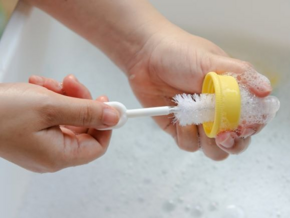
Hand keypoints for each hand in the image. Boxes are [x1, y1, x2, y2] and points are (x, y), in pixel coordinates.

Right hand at [0, 75, 118, 171]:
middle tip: (72, 83)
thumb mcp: (50, 107)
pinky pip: (54, 114)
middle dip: (80, 101)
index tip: (107, 103)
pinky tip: (38, 87)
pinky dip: (51, 98)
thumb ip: (86, 112)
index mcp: (59, 155)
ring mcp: (42, 143)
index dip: (106, 123)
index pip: (98, 144)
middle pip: (84, 126)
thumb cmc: (0, 112)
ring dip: (63, 96)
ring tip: (47, 84)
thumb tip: (113, 117)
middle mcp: (52, 153)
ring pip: (69, 117)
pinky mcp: (34, 131)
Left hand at [126, 26, 271, 159]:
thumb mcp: (212, 60)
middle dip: (232, 143)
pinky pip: (188, 145)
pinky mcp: (179, 128)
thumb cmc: (180, 52)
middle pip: (234, 142)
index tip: (242, 127)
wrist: (146, 56)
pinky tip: (179, 116)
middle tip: (223, 134)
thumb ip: (241, 75)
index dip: (250, 128)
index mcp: (231, 95)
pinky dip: (185, 135)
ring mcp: (198, 122)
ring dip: (207, 140)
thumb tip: (266, 90)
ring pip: (212, 150)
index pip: (251, 120)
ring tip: (197, 120)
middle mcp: (217, 112)